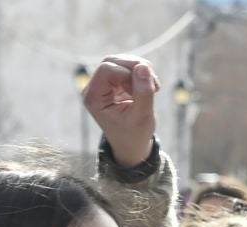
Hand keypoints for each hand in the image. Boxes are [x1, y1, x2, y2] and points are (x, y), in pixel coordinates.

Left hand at [83, 55, 160, 169]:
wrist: (132, 145)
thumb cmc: (134, 135)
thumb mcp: (142, 117)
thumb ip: (143, 92)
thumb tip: (143, 66)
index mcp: (93, 98)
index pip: (107, 69)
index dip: (127, 73)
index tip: (144, 89)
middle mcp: (93, 89)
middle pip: (112, 61)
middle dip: (135, 68)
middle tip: (153, 86)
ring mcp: (102, 85)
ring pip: (120, 61)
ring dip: (140, 69)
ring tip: (154, 88)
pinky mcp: (113, 83)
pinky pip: (127, 67)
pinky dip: (141, 74)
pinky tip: (149, 88)